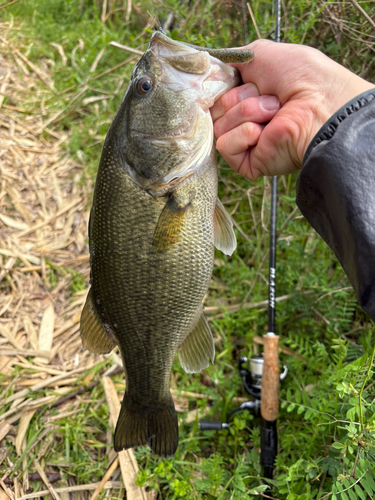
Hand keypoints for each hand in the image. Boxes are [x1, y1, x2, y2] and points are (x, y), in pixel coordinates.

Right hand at [211, 39, 373, 178]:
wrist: (320, 107)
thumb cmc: (301, 77)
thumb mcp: (261, 53)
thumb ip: (233, 58)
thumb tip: (210, 67)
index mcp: (249, 96)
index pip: (216, 93)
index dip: (223, 85)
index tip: (238, 79)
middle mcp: (246, 120)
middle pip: (216, 109)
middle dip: (240, 98)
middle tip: (270, 99)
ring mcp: (246, 142)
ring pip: (219, 125)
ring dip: (247, 113)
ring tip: (275, 113)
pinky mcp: (247, 162)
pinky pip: (224, 145)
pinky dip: (243, 134)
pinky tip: (265, 133)